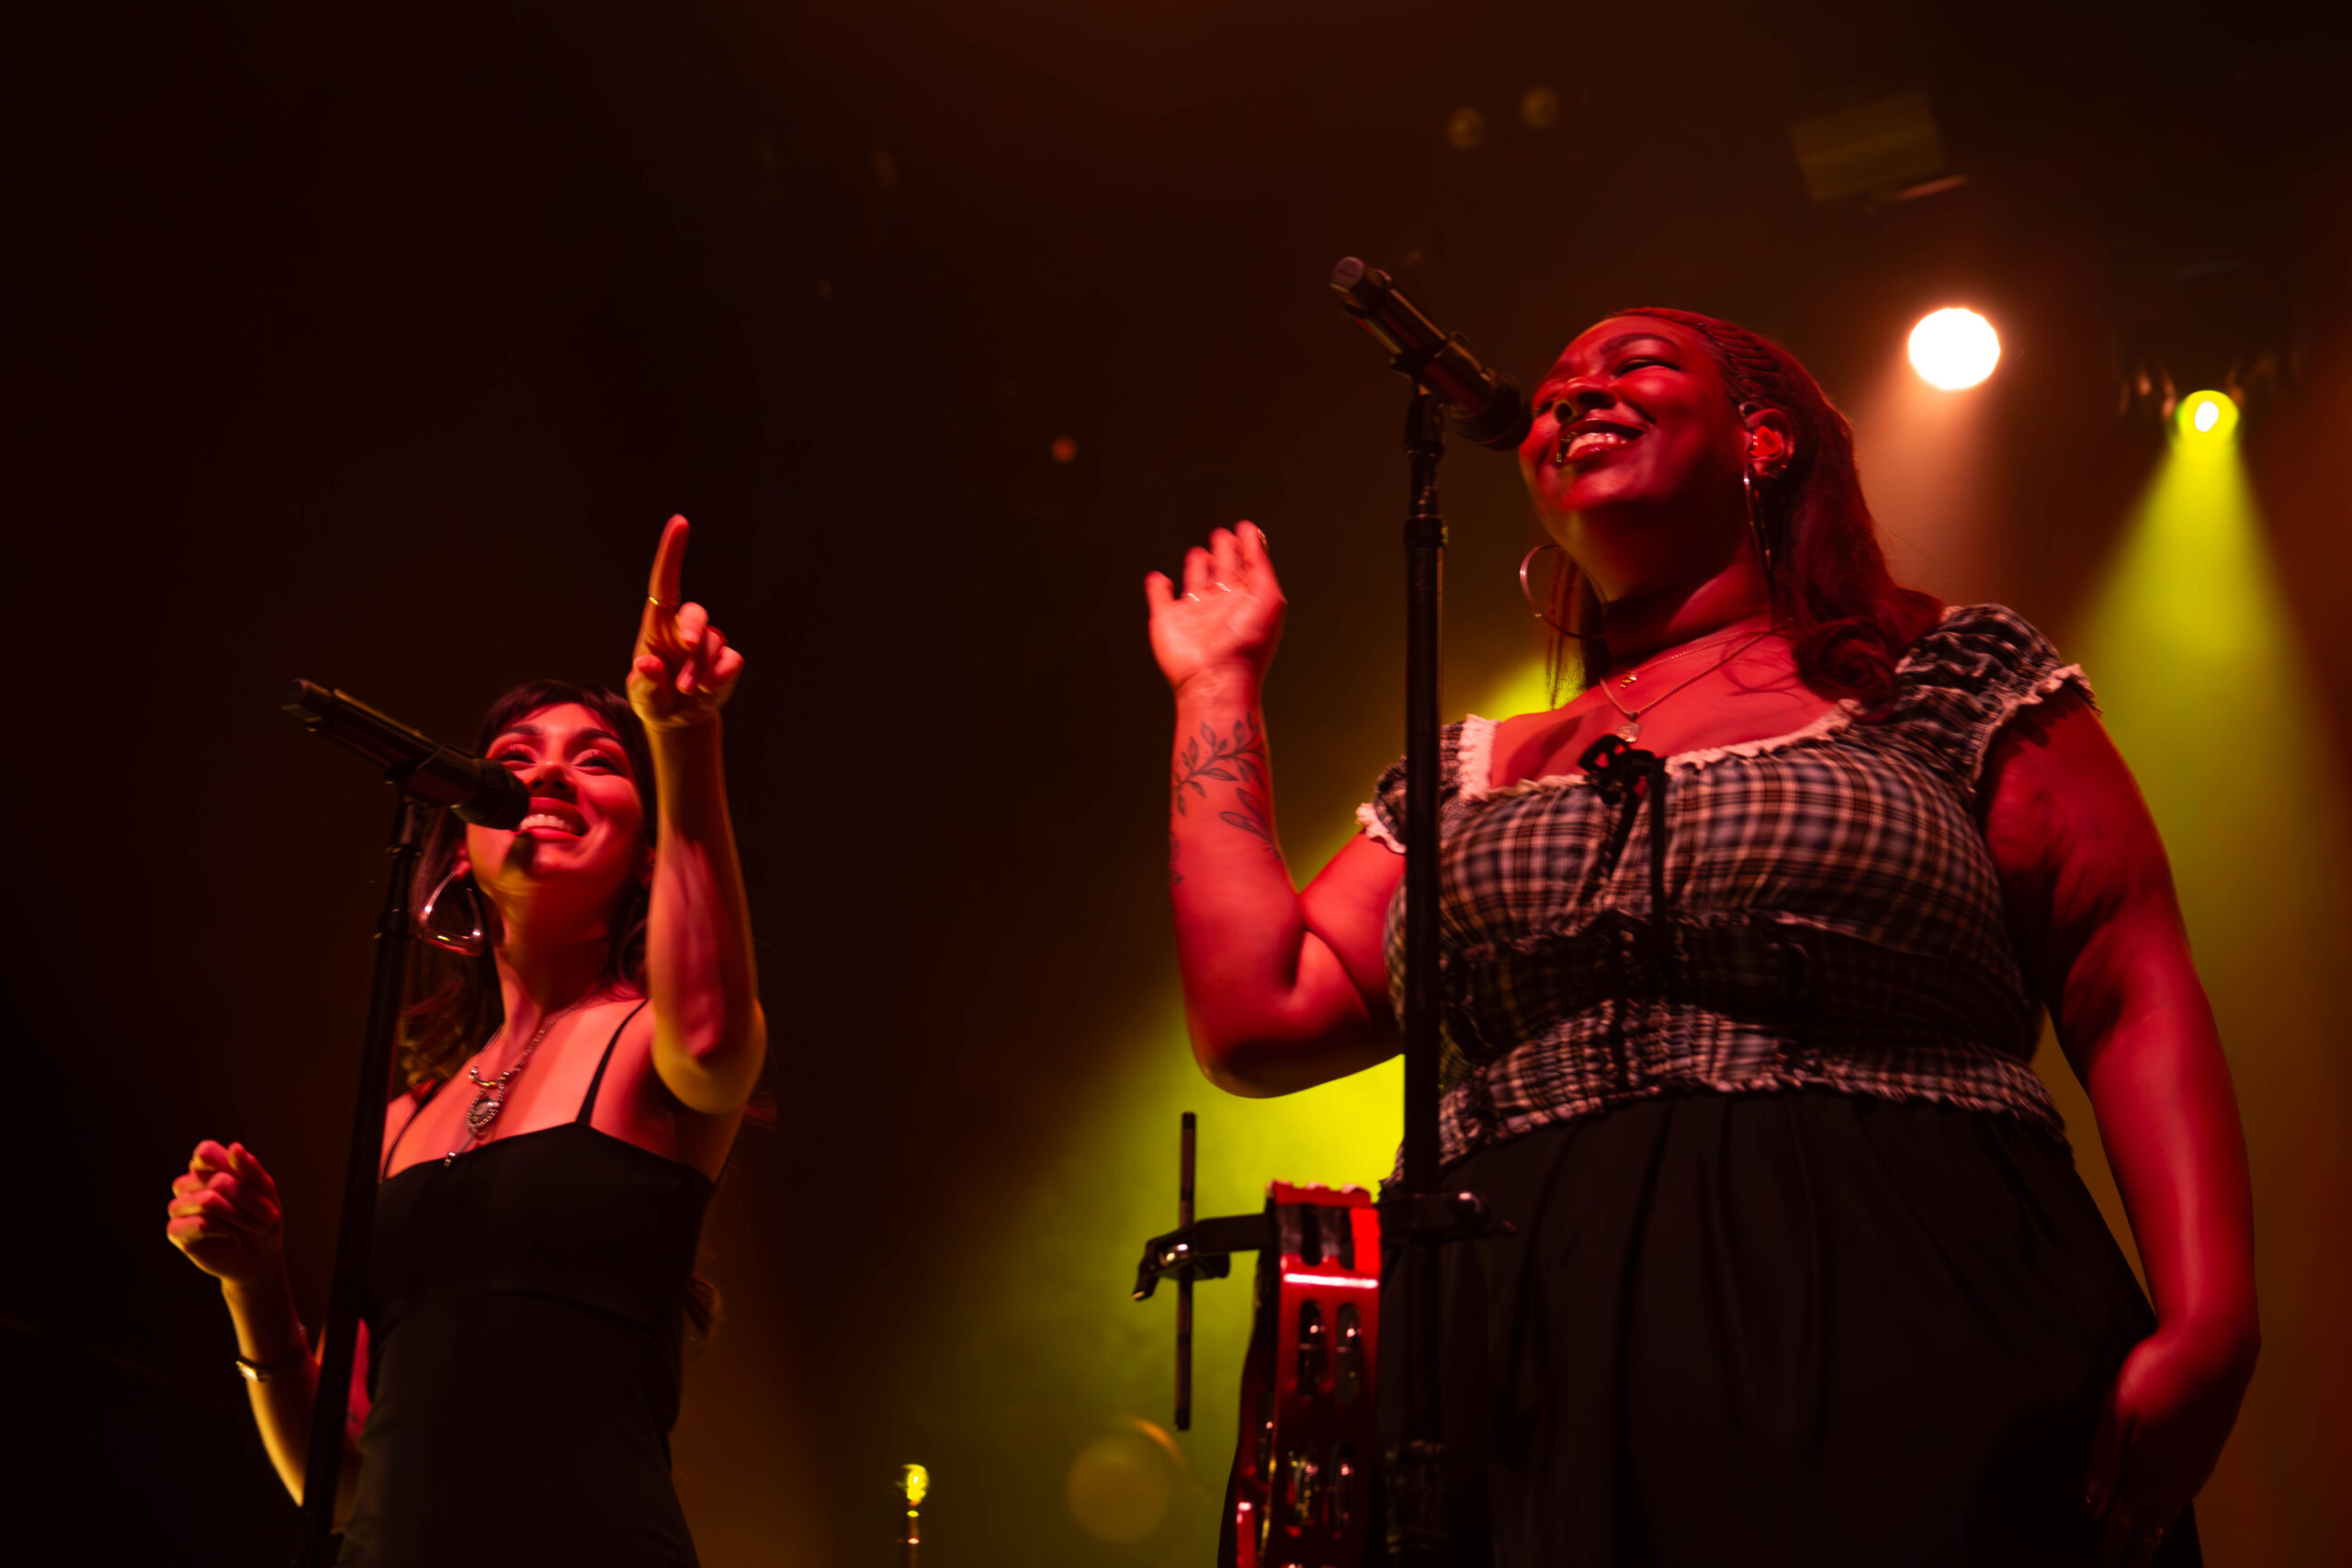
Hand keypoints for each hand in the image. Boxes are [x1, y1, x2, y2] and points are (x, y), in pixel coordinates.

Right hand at [165, 1140, 285, 1287]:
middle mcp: (189, 1185)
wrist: (259, 1257)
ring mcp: (181, 1207)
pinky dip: (221, 1229)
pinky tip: (227, 1234)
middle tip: (268, 1215)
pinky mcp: (176, 1232)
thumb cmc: (261, 1218)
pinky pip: (199, 1224)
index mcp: (208, 1169)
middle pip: (217, 1180)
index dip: (228, 1164)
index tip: (251, 1181)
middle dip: (248, 1198)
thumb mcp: (265, 1191)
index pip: (205, 1152)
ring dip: (238, 1214)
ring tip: (252, 1225)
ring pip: (207, 1201)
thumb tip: (235, 1147)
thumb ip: (250, 1168)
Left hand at [629, 515, 745, 731]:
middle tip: (685, 653)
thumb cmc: (654, 698)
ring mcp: (708, 643)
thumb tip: (647, 663)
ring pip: (713, 642)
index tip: (680, 523)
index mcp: (658, 626)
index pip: (664, 583)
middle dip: (692, 631)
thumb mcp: (642, 696)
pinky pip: (731, 660)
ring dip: (700, 670)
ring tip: (689, 691)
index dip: (672, 553)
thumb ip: (644, 682)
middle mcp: (684, 629)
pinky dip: (721, 676)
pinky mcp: (727, 661)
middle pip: (695, 613)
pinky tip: (709, 690)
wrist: (679, 719)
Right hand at [1144, 522, 1284, 698]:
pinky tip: (1159, 579)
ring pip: (1194, 582)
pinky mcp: (1167, 621)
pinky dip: (1157, 587)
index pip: (1246, 565)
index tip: (1245, 528)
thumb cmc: (1247, 644)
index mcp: (1245, 599)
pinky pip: (1160, 598)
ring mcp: (1193, 613)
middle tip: (1222, 535)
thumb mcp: (1266, 597)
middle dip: (1222, 551)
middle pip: (1221, 570)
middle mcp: (1220, 604)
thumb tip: (1254, 535)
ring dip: (1195, 566)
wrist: (1216, 679)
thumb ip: (1260, 564)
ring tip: (1198, 553)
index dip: (1246, 545)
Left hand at [2083, 1325, 2255, 1565]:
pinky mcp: (2203, 1454)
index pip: (2124, 1525)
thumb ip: (2103, 1464)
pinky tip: (2164, 1510)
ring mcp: (2193, 1469)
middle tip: (2116, 1565)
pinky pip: (2182, 1497)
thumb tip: (2091, 1510)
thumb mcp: (2116, 1414)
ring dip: (2150, 1533)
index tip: (2100, 1563)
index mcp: (2148, 1476)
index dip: (2110, 1547)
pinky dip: (2167, 1512)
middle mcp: (2174, 1481)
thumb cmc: (2159, 1375)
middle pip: (2148, 1527)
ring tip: (2139, 1549)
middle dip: (2130, 1549)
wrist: (2215, 1350)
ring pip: (2168, 1513)